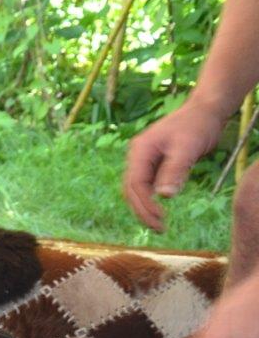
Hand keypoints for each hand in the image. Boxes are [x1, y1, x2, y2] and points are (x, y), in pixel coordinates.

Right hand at [123, 100, 225, 231]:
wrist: (205, 110)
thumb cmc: (196, 125)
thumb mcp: (187, 149)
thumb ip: (174, 171)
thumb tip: (163, 196)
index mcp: (140, 151)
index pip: (135, 183)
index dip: (144, 204)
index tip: (159, 219)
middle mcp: (138, 155)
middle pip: (132, 189)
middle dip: (142, 210)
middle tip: (158, 228)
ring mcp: (145, 159)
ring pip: (138, 188)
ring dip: (145, 206)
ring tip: (159, 223)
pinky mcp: (155, 162)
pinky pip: (148, 184)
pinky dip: (152, 198)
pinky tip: (161, 208)